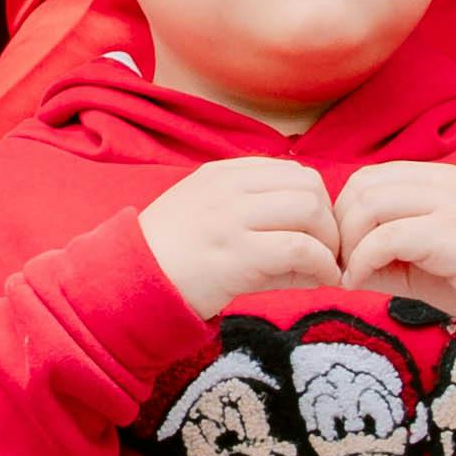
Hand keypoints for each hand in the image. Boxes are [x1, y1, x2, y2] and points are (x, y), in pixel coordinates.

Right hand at [136, 159, 343, 313]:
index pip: (293, 171)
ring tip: (323, 267)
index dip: (315, 202)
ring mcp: (232, 218)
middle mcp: (228, 188)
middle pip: (309, 185)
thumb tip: (305, 220)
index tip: (315, 233)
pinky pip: (301, 248)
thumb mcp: (202, 211)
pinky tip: (322, 281)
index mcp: (221, 174)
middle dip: (328, 220)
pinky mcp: (238, 253)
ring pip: (310, 210)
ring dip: (328, 242)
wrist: (127, 284)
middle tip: (326, 252)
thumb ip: (246, 205)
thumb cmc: (168, 255)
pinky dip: (322, 265)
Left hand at [328, 161, 455, 327]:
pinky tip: (363, 284)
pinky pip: (388, 236)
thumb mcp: (424, 260)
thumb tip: (338, 265)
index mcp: (437, 180)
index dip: (343, 215)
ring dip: (349, 244)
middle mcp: (443, 183)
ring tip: (354, 276)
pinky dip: (364, 261)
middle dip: (339, 228)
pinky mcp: (453, 232)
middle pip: (362, 186)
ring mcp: (450, 203)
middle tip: (343, 266)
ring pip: (370, 205)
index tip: (343, 254)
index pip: (368, 179)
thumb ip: (383, 253)